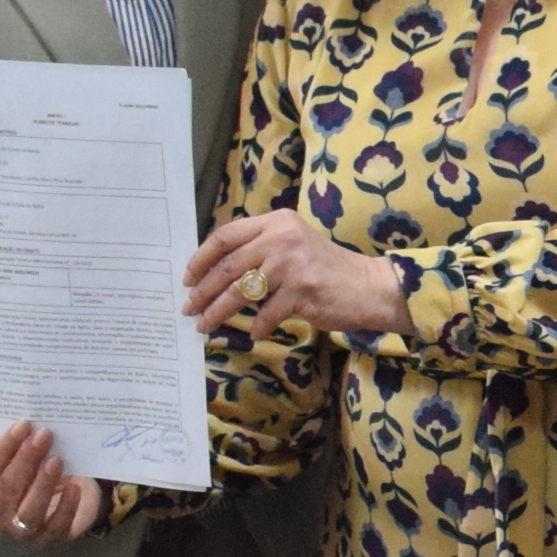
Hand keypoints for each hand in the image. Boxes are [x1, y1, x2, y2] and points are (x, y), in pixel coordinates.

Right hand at [0, 421, 107, 545]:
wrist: (77, 497)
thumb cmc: (49, 474)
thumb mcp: (35, 459)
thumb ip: (24, 446)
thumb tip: (28, 421)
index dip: (7, 446)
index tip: (23, 424)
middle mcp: (1, 514)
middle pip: (8, 488)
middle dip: (25, 460)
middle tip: (43, 436)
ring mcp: (24, 532)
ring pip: (28, 511)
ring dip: (42, 484)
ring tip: (56, 461)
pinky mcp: (50, 539)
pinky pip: (57, 526)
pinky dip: (66, 507)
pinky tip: (75, 488)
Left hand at [186, 209, 401, 338]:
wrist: (368, 286)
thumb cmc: (326, 269)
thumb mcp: (293, 245)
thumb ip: (260, 249)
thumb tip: (216, 273)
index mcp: (276, 222)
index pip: (226, 236)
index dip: (201, 258)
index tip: (188, 278)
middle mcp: (281, 237)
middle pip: (228, 266)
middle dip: (203, 291)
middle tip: (189, 308)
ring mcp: (292, 263)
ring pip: (241, 291)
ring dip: (218, 312)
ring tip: (205, 325)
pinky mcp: (302, 290)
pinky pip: (267, 313)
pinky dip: (257, 327)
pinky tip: (252, 334)